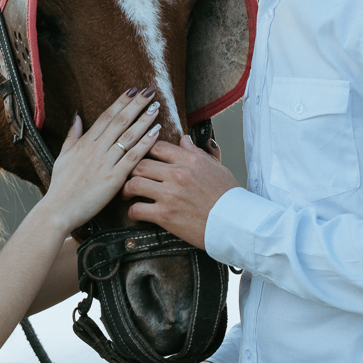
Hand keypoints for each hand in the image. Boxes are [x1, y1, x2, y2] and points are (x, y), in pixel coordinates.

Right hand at [40, 88, 162, 232]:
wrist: (59, 209)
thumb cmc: (61, 186)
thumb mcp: (62, 156)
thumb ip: (72, 135)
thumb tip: (76, 115)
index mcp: (84, 143)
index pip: (106, 116)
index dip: (121, 102)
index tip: (132, 90)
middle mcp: (96, 149)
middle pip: (120, 121)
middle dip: (136, 104)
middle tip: (149, 91)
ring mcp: (105, 162)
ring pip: (128, 136)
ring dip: (144, 120)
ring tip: (156, 107)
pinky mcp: (114, 178)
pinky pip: (133, 157)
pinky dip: (145, 143)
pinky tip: (155, 132)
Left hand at [122, 135, 238, 249]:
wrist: (235, 224)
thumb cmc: (228, 196)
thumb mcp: (217, 168)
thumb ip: (198, 152)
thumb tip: (184, 139)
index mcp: (190, 160)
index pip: (157, 147)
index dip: (146, 150)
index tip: (141, 157)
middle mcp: (178, 174)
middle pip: (140, 163)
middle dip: (131, 169)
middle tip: (128, 175)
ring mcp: (170, 195)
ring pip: (133, 184)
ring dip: (126, 189)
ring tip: (127, 193)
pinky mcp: (165, 215)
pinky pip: (137, 209)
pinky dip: (132, 211)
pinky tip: (135, 212)